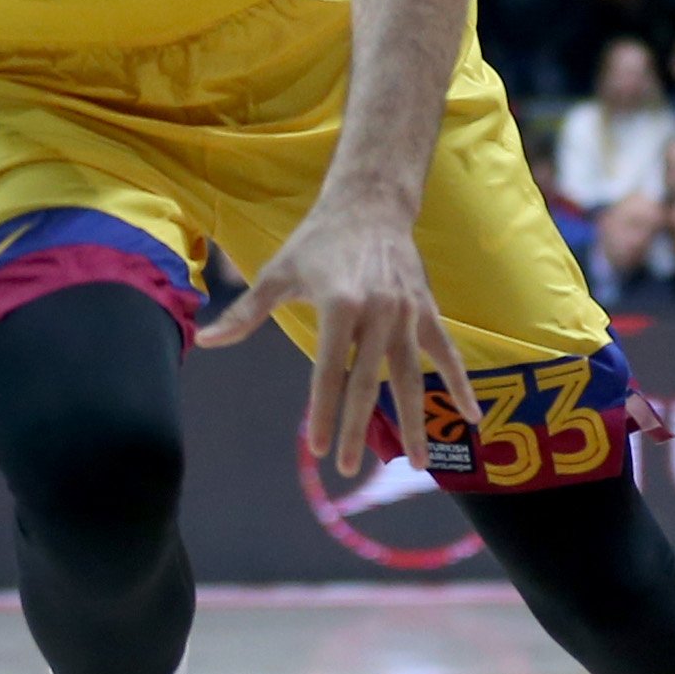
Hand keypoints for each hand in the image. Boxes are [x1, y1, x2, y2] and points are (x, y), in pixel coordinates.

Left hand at [196, 200, 478, 479]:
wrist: (370, 205)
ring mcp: (406, 312)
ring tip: (417, 465)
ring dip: (415, 422)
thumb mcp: (278, 272)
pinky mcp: (426, 310)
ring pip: (411, 376)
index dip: (323, 413)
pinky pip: (446, 353)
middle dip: (357, 428)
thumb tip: (204, 341)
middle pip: (368, 382)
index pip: (329, 371)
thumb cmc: (318, 240)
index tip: (319, 450)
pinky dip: (460, 384)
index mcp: (340, 304)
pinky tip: (470, 417)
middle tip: (347, 468)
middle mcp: (378, 311)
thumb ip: (245, 313)